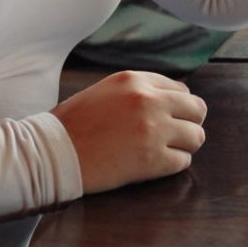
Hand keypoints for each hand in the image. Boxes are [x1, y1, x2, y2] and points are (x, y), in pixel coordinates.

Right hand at [51, 71, 208, 194]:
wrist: (49, 154)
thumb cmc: (72, 125)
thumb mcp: (105, 91)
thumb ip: (138, 91)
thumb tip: (173, 98)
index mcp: (135, 80)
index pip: (182, 90)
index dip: (178, 107)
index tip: (168, 119)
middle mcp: (148, 100)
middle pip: (198, 110)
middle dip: (189, 124)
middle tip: (174, 136)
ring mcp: (152, 130)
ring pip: (196, 136)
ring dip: (184, 146)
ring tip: (164, 151)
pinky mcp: (151, 159)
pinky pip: (183, 161)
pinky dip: (173, 165)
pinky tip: (154, 165)